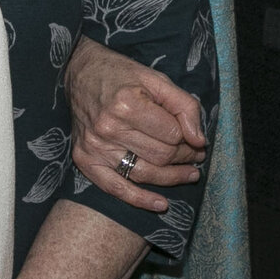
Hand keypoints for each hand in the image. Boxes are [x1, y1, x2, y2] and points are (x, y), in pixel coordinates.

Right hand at [66, 37, 205, 215]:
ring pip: (145, 174)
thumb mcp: (158, 80)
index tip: (196, 140)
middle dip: (184, 158)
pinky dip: (140, 200)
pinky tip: (161, 205)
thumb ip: (184, 106)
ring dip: (172, 178)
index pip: (172, 135)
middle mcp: (108, 128)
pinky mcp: (85, 160)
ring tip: (189, 174)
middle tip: (196, 155)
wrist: (81, 73)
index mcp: (126, 104)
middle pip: (161, 156)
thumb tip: (199, 140)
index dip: (190, 139)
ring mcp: (95, 147)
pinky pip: (116, 188)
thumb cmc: (122, 75)